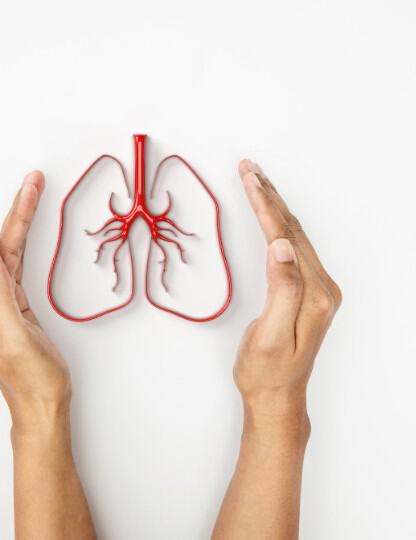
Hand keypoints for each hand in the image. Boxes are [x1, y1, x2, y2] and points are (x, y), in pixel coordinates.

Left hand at [0, 171, 69, 431]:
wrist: (41, 408)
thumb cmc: (32, 381)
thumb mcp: (16, 337)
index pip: (0, 251)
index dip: (18, 216)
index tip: (31, 185)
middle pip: (3, 248)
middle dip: (20, 212)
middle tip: (35, 178)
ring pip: (9, 255)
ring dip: (22, 224)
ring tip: (33, 191)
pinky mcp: (10, 310)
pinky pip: (15, 269)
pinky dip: (23, 246)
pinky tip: (26, 230)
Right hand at [234, 159, 341, 425]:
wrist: (276, 397)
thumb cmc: (266, 372)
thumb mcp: (272, 335)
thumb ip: (281, 290)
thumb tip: (281, 248)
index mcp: (314, 293)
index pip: (285, 236)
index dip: (265, 205)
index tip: (248, 178)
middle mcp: (320, 287)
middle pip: (292, 229)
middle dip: (268, 195)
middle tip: (248, 167)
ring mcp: (315, 288)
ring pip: (292, 235)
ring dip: (273, 205)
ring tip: (255, 179)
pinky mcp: (305, 291)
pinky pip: (291, 247)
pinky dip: (277, 223)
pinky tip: (268, 214)